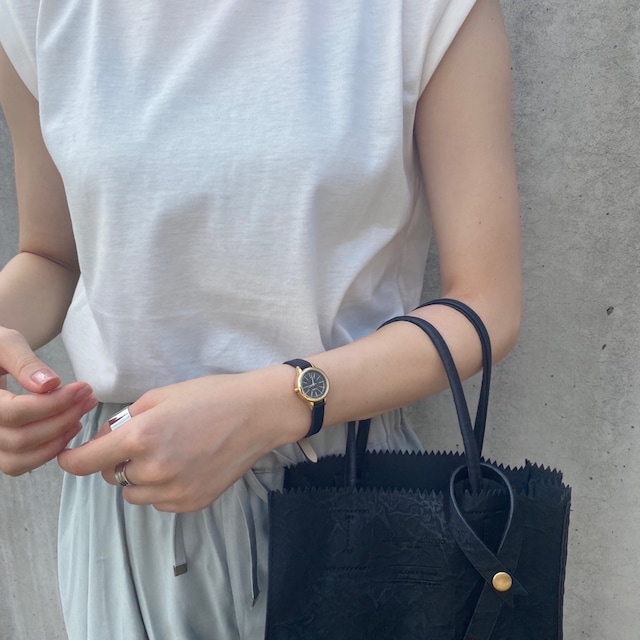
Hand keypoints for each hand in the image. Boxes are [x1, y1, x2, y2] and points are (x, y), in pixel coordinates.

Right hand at [0, 327, 97, 475]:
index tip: (82, 388)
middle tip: (87, 398)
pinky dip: (47, 451)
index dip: (54, 403)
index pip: (16, 413)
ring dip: (58, 439)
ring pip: (20, 460)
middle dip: (62, 419)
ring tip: (80, 414)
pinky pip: (20, 463)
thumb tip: (51, 384)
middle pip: (21, 439)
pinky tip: (67, 428)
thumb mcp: (5, 343)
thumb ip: (25, 362)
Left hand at [57, 368, 304, 511]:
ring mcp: (175, 492)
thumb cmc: (211, 396)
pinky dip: (163, 488)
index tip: (70, 457)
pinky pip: (160, 502)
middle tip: (145, 440)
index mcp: (142, 438)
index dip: (72, 460)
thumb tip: (106, 440)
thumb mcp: (161, 395)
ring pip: (134, 494)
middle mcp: (154, 470)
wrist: (258, 414)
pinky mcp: (192, 503)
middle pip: (111, 478)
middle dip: (118, 461)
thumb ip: (126, 420)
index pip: (86, 463)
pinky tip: (185, 465)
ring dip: (140, 478)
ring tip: (168, 453)